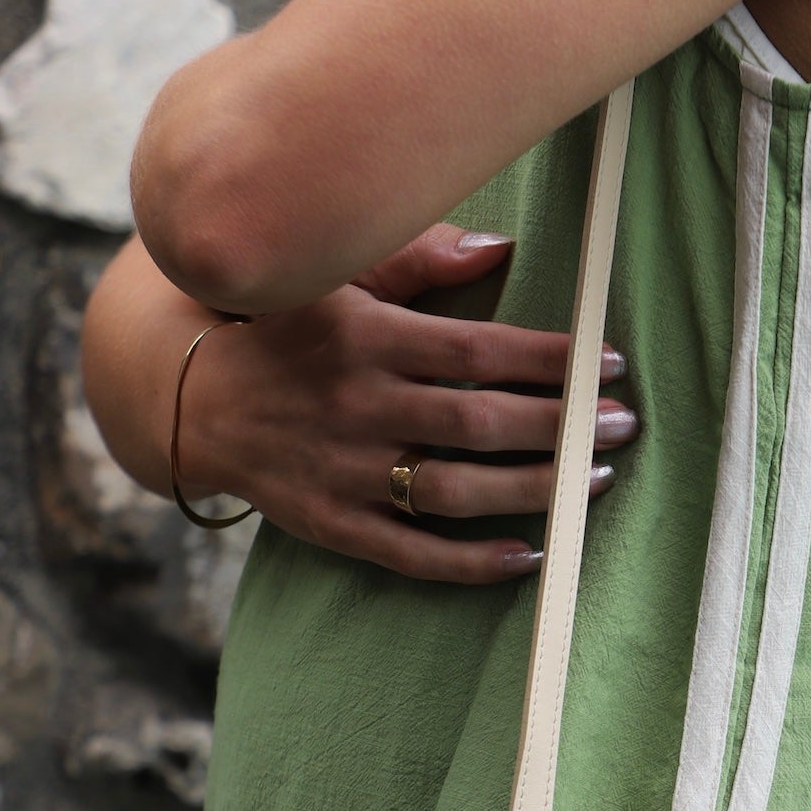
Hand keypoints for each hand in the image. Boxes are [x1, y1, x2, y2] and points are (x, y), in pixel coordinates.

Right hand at [179, 227, 635, 583]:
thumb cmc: (283, 326)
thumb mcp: (336, 276)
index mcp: (365, 337)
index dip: (552, 361)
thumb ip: (417, 260)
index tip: (610, 362)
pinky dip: (471, 562)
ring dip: (534, 491)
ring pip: (455, 491)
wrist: (187, 397)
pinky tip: (529, 555)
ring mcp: (344, 472)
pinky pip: (410, 553)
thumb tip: (502, 247)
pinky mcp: (331, 523)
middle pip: (479, 424)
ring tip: (593, 482)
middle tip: (623, 425)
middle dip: (562, 426)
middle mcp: (356, 407)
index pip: (479, 352)